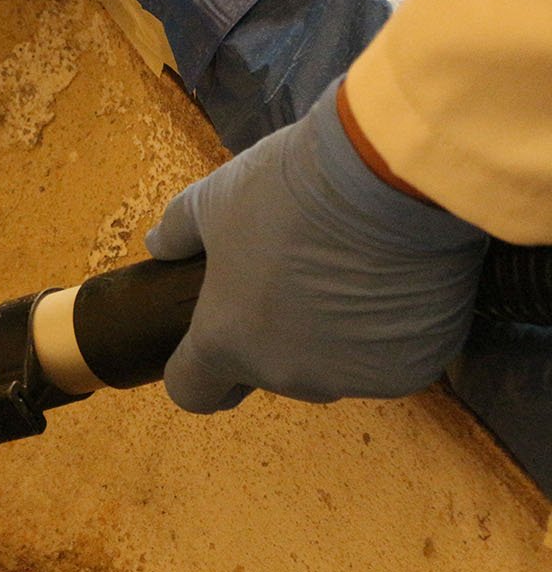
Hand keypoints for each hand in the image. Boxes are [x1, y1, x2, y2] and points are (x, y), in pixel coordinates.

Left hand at [145, 79, 487, 411]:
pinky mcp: (411, 367)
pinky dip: (388, 328)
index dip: (197, 371)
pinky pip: (390, 355)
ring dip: (334, 333)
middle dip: (274, 335)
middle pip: (270, 371)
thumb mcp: (214, 199)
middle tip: (292, 275)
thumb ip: (179, 230)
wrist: (389, 180)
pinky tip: (393, 278)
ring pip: (334, 365)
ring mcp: (353, 376)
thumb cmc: (287, 190)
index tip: (208, 345)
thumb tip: (159, 243)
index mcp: (226, 341)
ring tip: (348, 268)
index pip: (193, 391)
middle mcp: (288, 374)